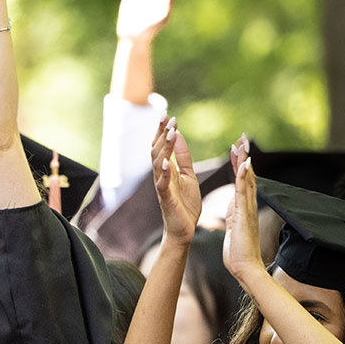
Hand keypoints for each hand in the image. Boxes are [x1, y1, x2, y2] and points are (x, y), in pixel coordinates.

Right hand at [152, 116, 200, 243]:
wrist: (183, 229)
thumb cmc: (185, 204)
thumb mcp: (188, 175)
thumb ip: (182, 156)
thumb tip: (177, 134)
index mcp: (167, 169)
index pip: (162, 146)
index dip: (163, 130)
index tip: (167, 114)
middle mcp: (161, 175)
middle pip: (156, 150)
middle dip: (161, 134)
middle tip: (167, 117)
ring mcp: (162, 186)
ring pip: (158, 163)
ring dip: (163, 148)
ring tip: (168, 133)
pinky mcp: (166, 198)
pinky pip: (162, 184)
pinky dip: (163, 172)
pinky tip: (165, 162)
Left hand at [222, 136, 263, 278]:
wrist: (245, 268)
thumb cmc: (238, 251)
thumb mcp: (233, 226)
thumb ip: (234, 213)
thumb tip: (233, 204)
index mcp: (241, 207)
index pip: (241, 180)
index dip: (238, 164)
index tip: (235, 148)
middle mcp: (247, 205)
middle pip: (246, 175)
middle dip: (244, 156)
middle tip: (242, 137)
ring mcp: (247, 209)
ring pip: (246, 180)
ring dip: (244, 161)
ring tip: (242, 144)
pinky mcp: (244, 215)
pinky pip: (244, 193)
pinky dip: (244, 178)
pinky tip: (244, 164)